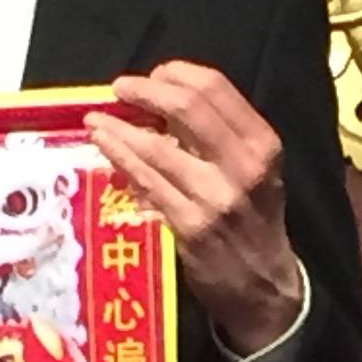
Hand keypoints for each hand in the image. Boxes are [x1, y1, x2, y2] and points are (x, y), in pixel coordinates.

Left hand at [88, 62, 302, 360]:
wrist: (266, 288)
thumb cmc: (255, 222)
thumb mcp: (255, 172)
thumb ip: (219, 138)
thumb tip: (162, 107)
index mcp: (263, 144)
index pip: (215, 89)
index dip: (177, 73)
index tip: (154, 75)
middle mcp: (244, 166)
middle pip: (188, 108)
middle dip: (146, 91)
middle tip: (121, 88)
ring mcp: (215, 197)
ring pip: (157, 148)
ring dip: (118, 128)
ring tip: (96, 119)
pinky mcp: (190, 226)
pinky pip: (146, 182)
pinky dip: (120, 159)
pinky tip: (105, 147)